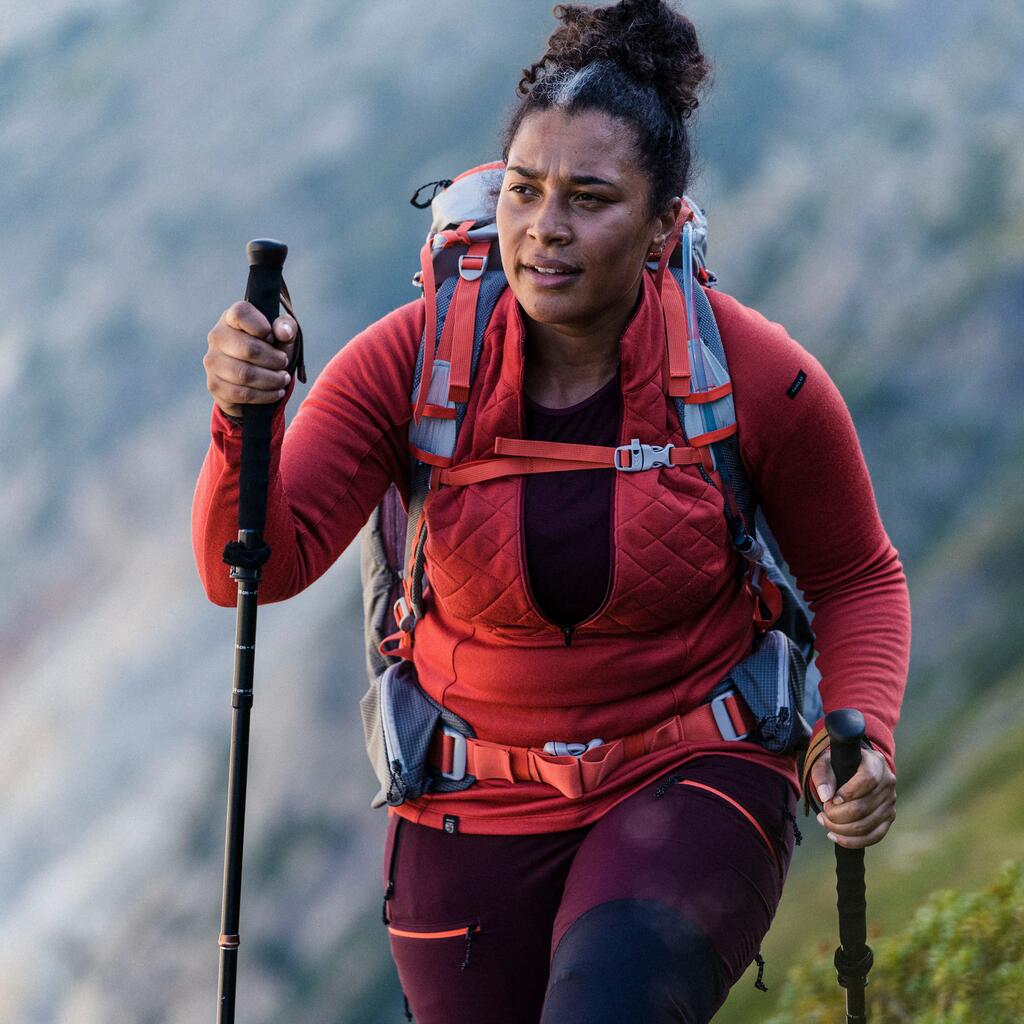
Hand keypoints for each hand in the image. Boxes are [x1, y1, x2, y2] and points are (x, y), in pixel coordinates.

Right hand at [204, 301, 297, 417]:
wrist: (255, 381)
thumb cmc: (270, 350)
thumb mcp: (283, 336)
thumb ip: (287, 328)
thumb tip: (283, 333)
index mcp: (231, 318)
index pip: (241, 313)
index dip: (261, 326)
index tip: (272, 337)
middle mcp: (217, 337)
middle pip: (249, 349)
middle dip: (274, 359)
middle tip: (284, 363)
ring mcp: (212, 362)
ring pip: (246, 374)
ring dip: (272, 379)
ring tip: (283, 379)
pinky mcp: (215, 385)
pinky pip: (242, 394)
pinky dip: (265, 395)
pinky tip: (276, 392)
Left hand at [811, 746, 895, 848]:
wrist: (855, 768)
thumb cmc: (839, 763)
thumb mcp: (826, 761)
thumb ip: (822, 774)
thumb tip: (825, 796)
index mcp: (876, 763)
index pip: (868, 779)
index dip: (849, 792)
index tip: (832, 799)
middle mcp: (888, 782)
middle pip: (864, 807)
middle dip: (838, 815)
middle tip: (822, 814)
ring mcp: (891, 802)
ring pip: (867, 825)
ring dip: (841, 829)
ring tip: (824, 822)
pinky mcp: (889, 818)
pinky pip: (873, 836)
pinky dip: (852, 841)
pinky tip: (834, 836)